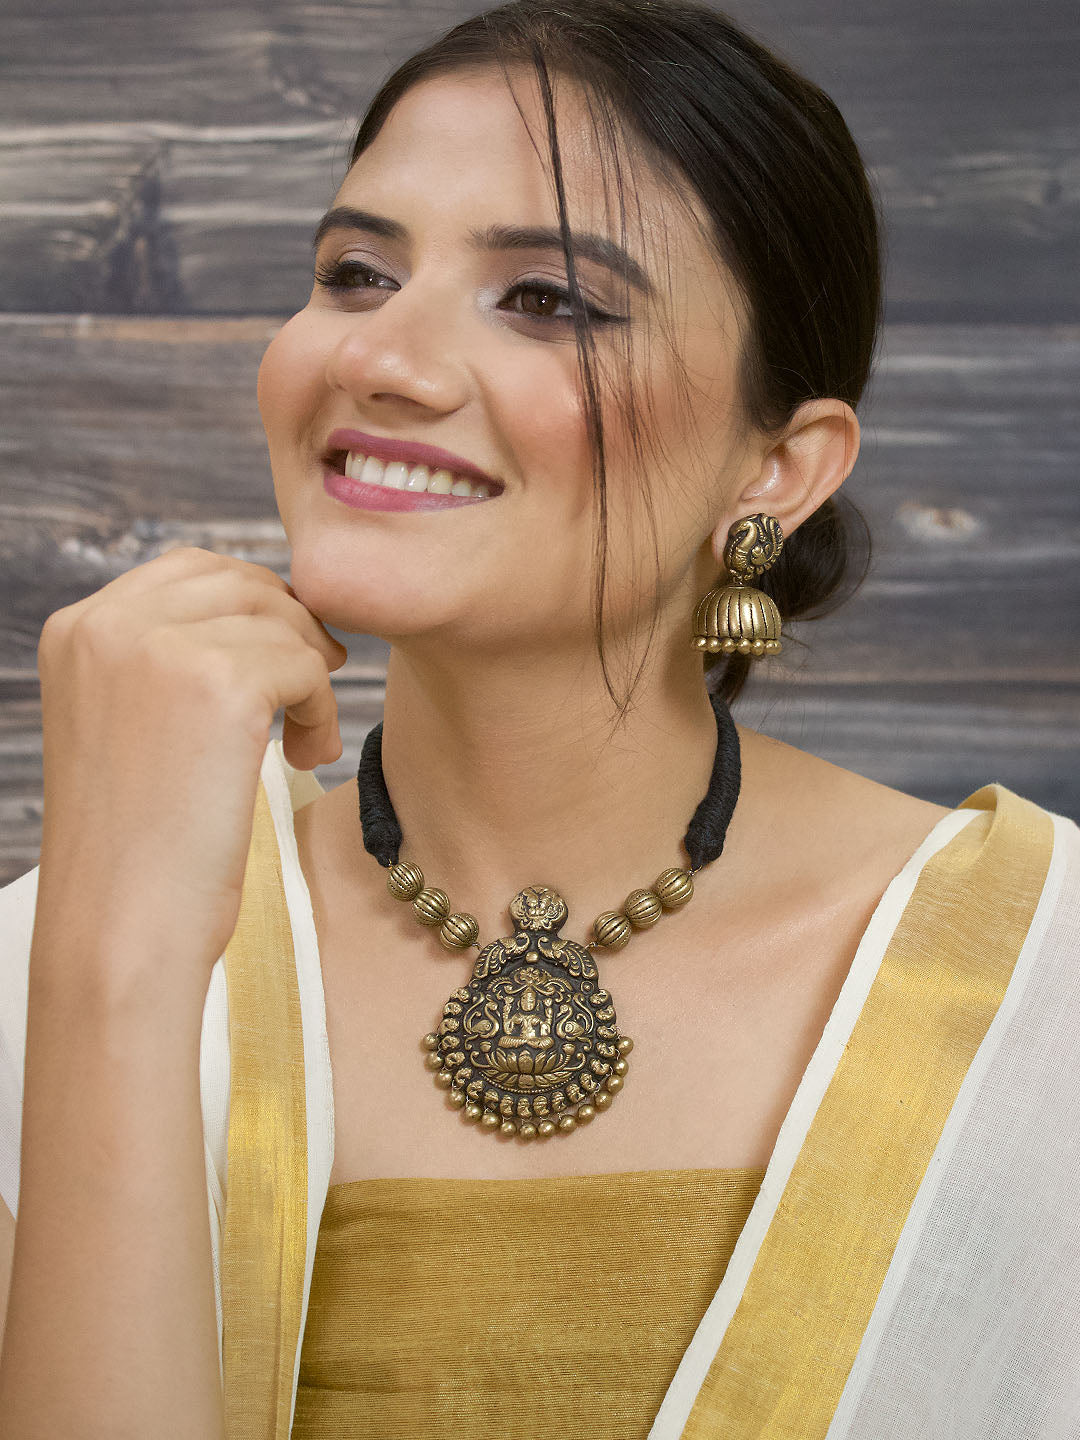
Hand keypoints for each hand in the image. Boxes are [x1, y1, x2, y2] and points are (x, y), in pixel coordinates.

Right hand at [34, 547, 347, 974]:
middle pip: (243, 583)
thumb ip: (167, 658)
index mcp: (77, 629)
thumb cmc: (137, 845)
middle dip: (292, 631)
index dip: (253, 604)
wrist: (121, 928)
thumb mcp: (127, 725)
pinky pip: (308, 665)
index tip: (282, 655)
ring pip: (282, 622)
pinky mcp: (219, 683)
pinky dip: (322, 710)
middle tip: (310, 690)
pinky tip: (304, 757)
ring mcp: (159, 646)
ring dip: (312, 676)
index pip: (191, 569)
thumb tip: (265, 604)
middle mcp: (108, 623)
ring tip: (303, 741)